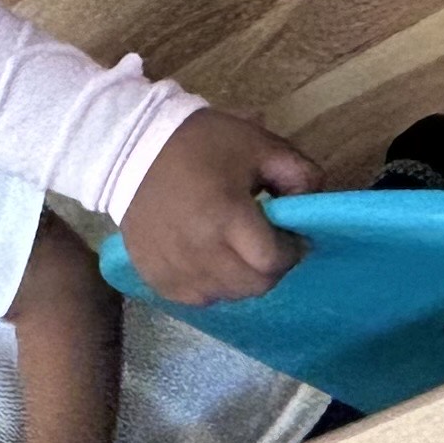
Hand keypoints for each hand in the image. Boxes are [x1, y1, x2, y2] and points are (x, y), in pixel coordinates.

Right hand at [119, 107, 315, 307]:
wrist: (132, 151)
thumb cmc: (200, 144)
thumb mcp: (258, 143)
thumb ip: (298, 172)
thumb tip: (311, 205)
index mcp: (226, 217)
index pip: (274, 260)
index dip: (291, 251)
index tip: (290, 236)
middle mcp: (200, 252)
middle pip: (254, 286)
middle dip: (270, 268)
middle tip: (265, 245)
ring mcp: (176, 270)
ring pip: (227, 296)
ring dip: (241, 278)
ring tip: (235, 250)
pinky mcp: (158, 279)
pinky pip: (198, 299)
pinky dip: (211, 285)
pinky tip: (209, 258)